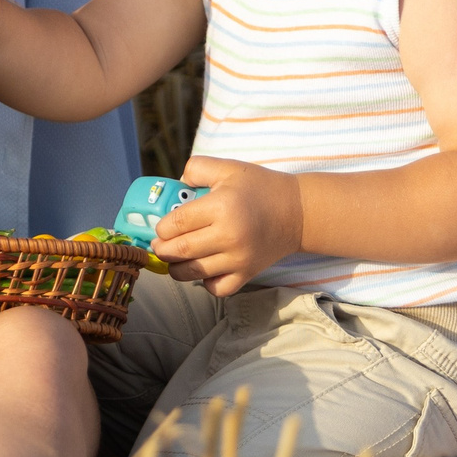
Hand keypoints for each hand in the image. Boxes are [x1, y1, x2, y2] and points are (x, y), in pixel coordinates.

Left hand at [153, 156, 303, 296]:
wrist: (297, 212)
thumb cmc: (260, 187)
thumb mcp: (228, 168)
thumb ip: (197, 168)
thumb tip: (175, 183)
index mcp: (221, 207)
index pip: (177, 223)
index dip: (162, 228)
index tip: (161, 228)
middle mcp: (229, 236)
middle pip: (180, 250)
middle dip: (161, 250)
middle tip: (158, 246)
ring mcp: (238, 259)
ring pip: (193, 273)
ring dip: (176, 268)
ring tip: (173, 259)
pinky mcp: (247, 274)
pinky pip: (217, 289)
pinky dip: (205, 283)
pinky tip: (203, 271)